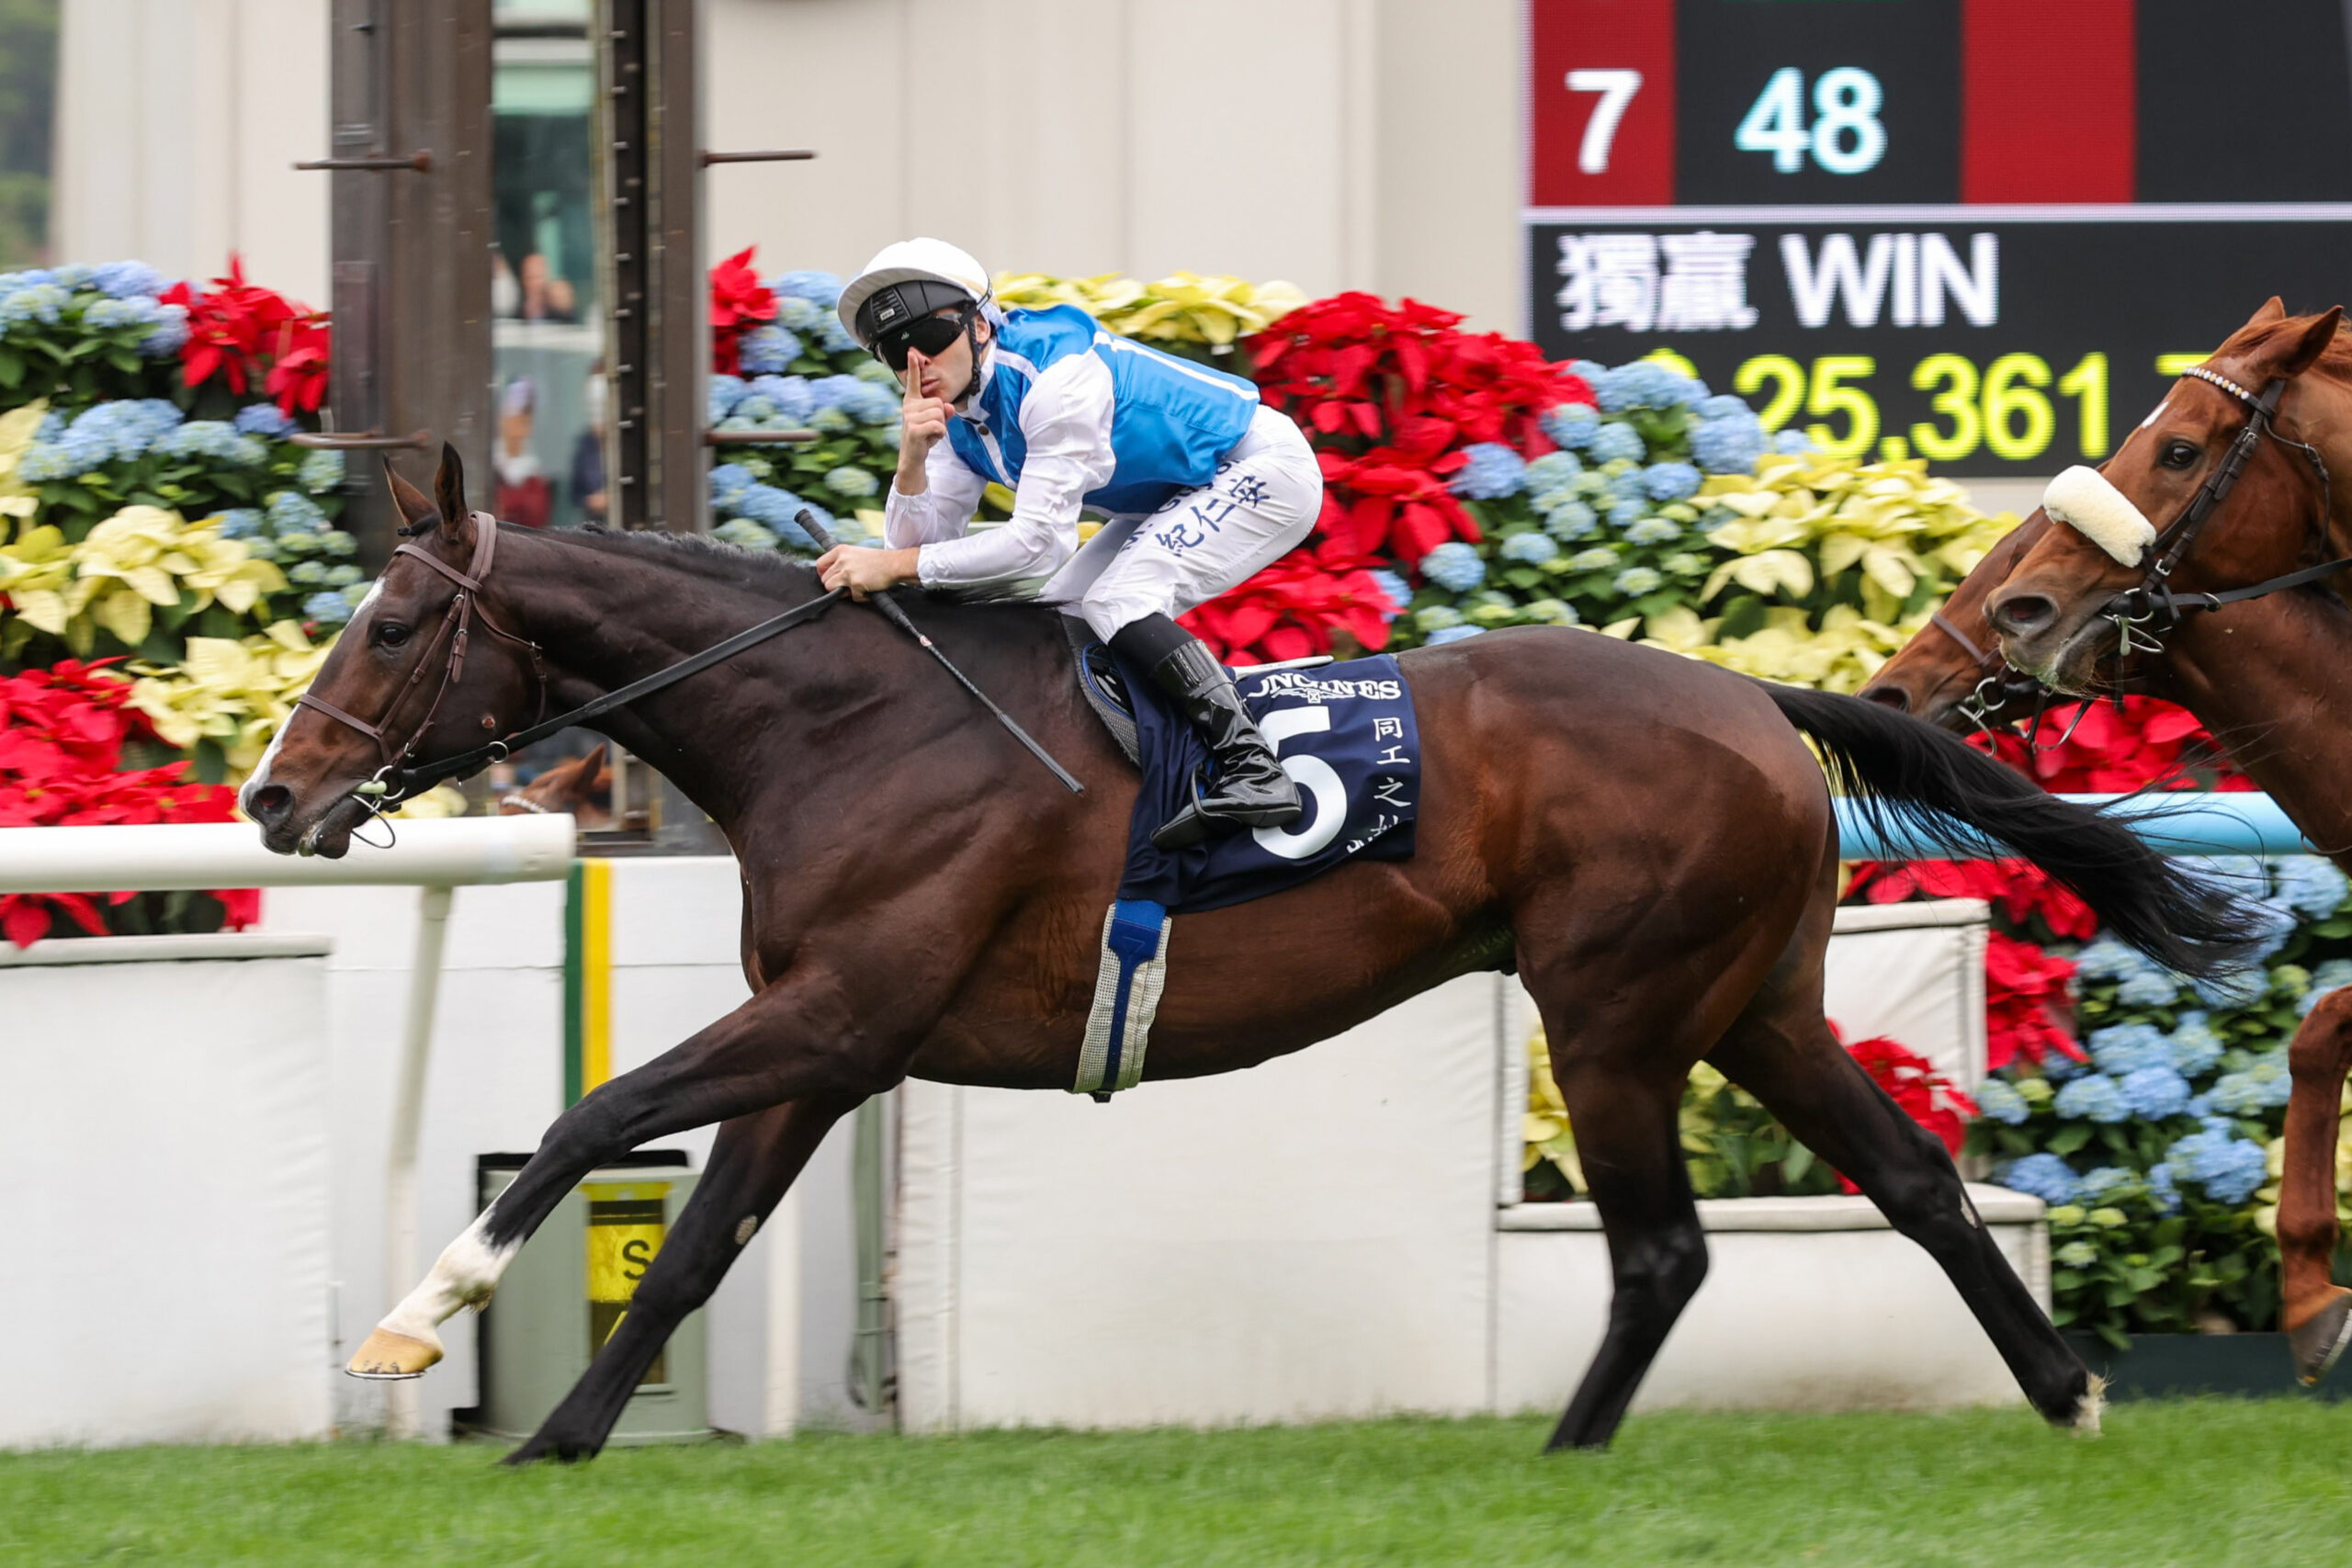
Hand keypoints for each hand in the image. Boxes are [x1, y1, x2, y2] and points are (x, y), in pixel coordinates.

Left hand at [816, 544, 917, 601]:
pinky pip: (852, 597)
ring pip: (831, 588)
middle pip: (824, 579)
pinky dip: (861, 596)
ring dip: (842, 592)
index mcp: (841, 550)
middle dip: (833, 585)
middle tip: (846, 586)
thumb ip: (842, 561)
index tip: (829, 578)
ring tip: (855, 588)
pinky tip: (868, 590)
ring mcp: (848, 572)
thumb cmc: (878, 560)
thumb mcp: (856, 553)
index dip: (823, 574)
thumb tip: (830, 575)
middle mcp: (842, 560)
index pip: (820, 564)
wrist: (894, 564)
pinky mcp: (855, 584)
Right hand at [898, 349, 949, 472]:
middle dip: (942, 417)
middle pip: (939, 403)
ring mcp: (910, 418)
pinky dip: (940, 434)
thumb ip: (944, 413)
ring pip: (940, 414)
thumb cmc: (924, 436)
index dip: (914, 367)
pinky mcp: (914, 429)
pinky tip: (930, 438)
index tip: (912, 353)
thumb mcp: (936, 422)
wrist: (913, 456)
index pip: (913, 382)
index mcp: (912, 402)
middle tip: (931, 428)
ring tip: (929, 433)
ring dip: (941, 426)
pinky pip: (938, 426)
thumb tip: (950, 407)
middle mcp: (909, 407)